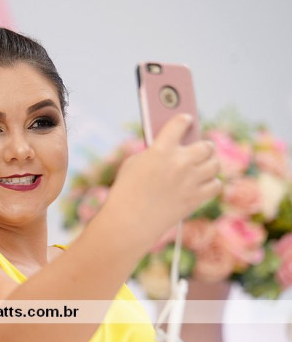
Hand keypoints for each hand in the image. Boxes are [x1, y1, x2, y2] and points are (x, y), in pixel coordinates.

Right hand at [103, 114, 220, 250]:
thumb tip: (171, 149)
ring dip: (208, 163)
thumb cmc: (125, 192)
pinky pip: (216, 184)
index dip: (184, 120)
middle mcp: (180, 162)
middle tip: (198, 148)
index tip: (186, 120)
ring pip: (214, 164)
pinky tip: (202, 183)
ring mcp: (191, 181)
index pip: (180, 123)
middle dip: (201, 146)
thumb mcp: (134, 163)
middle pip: (206, 145)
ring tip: (201, 166)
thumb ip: (155, 152)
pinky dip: (210, 183)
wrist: (129, 222)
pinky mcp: (196, 198)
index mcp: (161, 149)